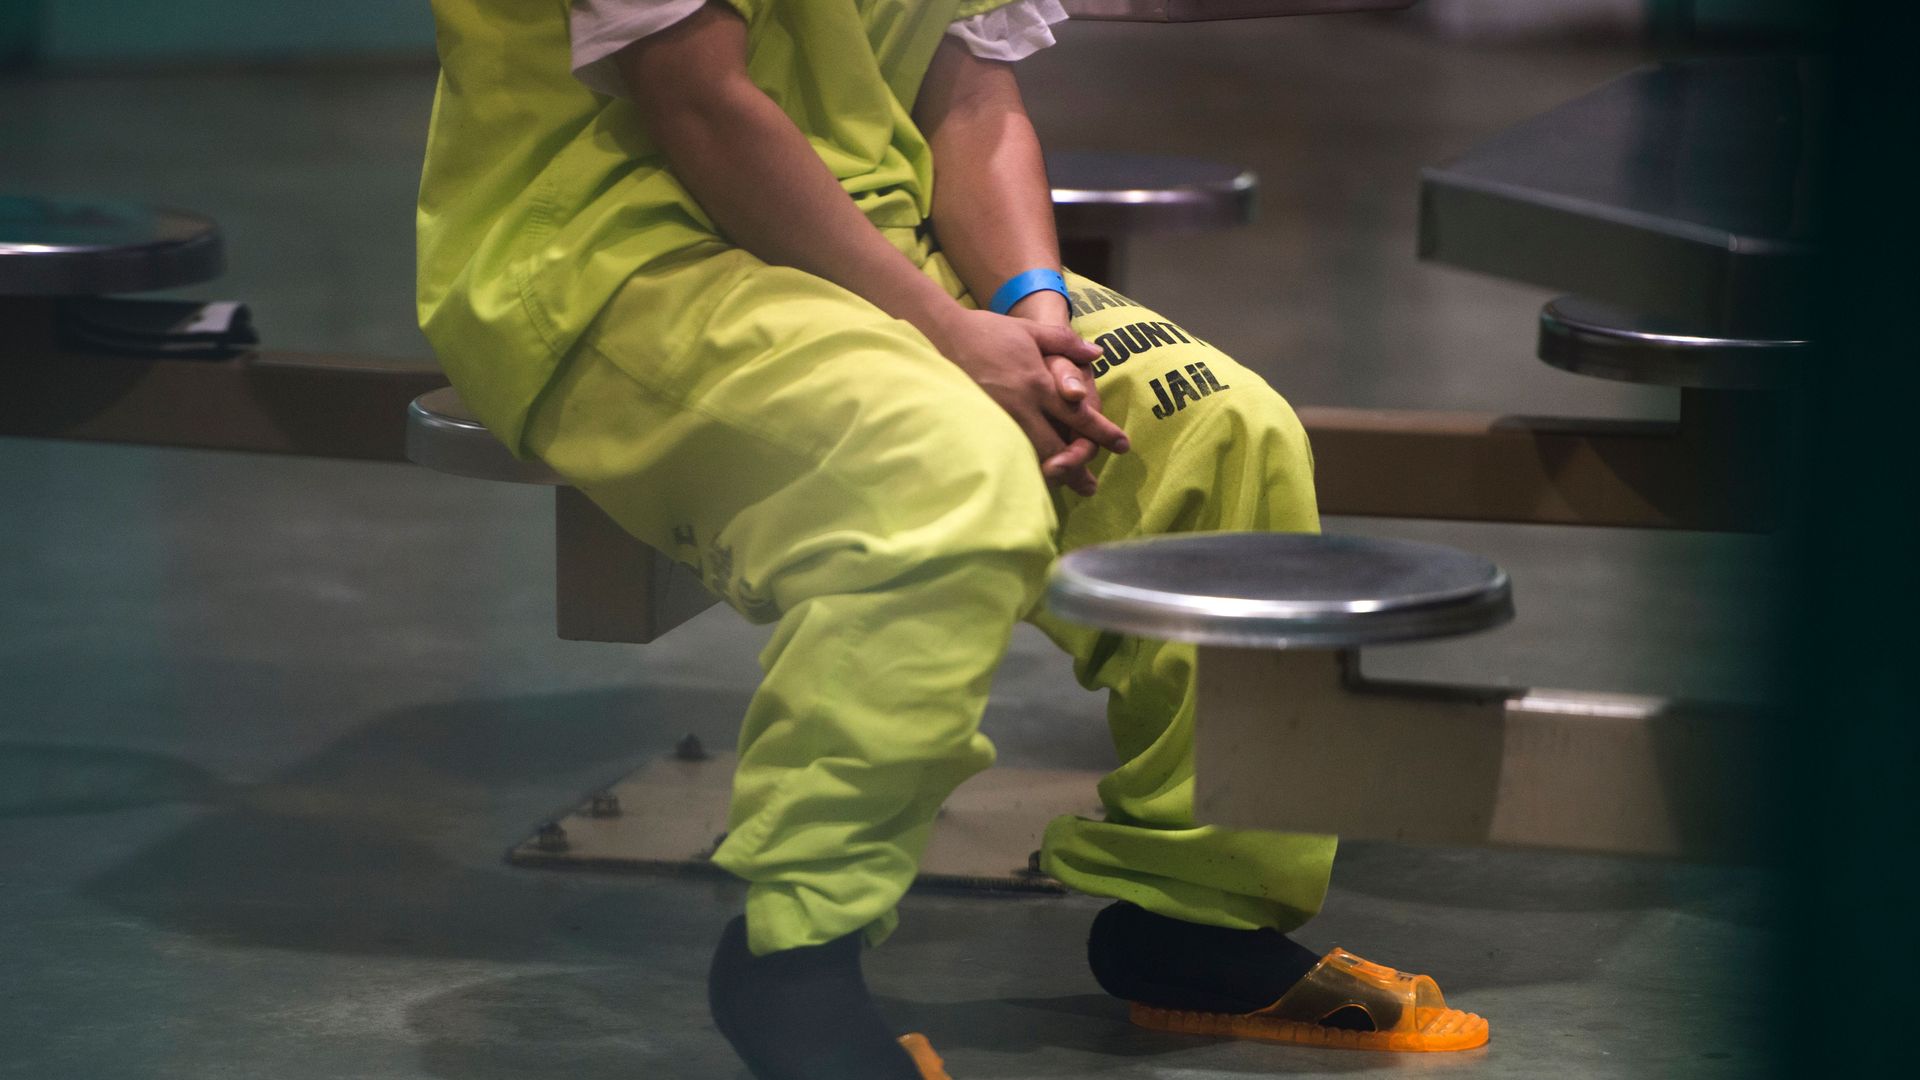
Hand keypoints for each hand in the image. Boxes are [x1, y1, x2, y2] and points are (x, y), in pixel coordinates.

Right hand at [923, 308, 1128, 494]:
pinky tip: (1030, 477)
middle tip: (1092, 486)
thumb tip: (1097, 353)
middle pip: (1057, 446)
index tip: (1122, 446)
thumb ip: (1065, 342)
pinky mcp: (978, 425)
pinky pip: (1005, 452)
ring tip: (1066, 488)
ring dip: (1052, 474)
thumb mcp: (1031, 331)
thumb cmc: (988, 331)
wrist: (941, 334)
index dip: (1102, 433)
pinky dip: (1022, 468)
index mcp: (1039, 382)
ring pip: (1031, 456)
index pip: (1078, 416)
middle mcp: (1021, 405)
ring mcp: (998, 418)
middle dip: (1077, 468)